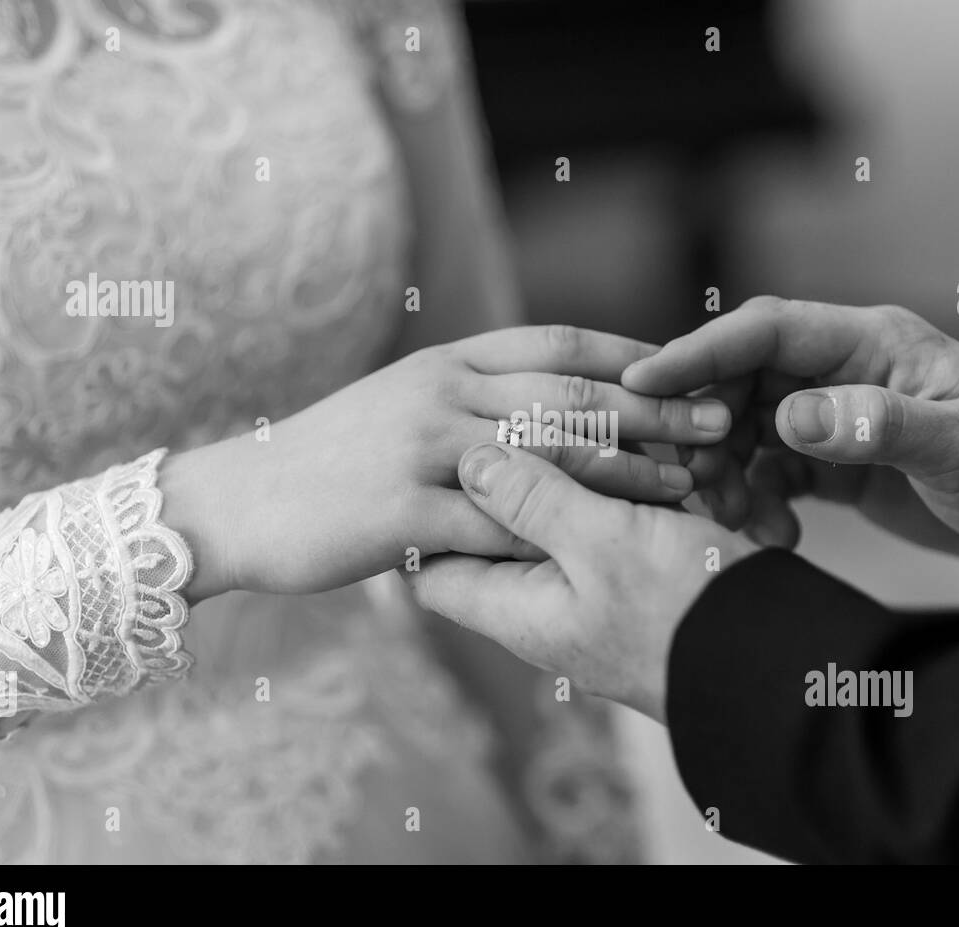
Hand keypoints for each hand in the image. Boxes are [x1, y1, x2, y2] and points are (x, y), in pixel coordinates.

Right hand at [162, 325, 733, 599]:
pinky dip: (557, 537)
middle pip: (569, 394)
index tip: (691, 368)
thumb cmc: (330, 460)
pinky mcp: (401, 511)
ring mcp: (420, 449)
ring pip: (547, 455)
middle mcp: (440, 391)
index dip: (631, 355)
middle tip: (720, 422)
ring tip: (688, 485)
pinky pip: (496, 524)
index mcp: (446, 361)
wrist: (238, 502)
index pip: (557, 343)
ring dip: (625, 472)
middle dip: (653, 409)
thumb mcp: (402, 403)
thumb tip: (550, 404)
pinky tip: (604, 550)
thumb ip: (473, 397)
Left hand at [407, 443, 760, 722]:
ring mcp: (594, 589)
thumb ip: (531, 500)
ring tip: (601, 425)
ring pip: (559, 514)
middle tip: (521, 419)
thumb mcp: (601, 544)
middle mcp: (546, 602)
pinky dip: (625, 481)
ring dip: (578, 467)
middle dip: (509, 472)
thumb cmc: (687, 613)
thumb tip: (469, 463)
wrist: (782, 661)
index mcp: (515, 607)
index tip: (441, 454)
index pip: (433, 565)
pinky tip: (648, 449)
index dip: (427, 510)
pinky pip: (612, 518)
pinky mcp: (641, 573)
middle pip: (493, 530)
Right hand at [622, 297, 958, 564]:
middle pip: (740, 381)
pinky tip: (772, 536)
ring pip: (746, 430)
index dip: (698, 352)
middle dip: (704, 428)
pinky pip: (769, 472)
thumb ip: (877, 426)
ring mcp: (837, 416)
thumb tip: (790, 416)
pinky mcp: (836, 461)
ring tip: (735, 522)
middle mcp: (844, 372)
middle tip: (689, 480)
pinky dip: (755, 503)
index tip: (642, 384)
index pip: (765, 331)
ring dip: (726, 474)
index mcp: (871, 343)